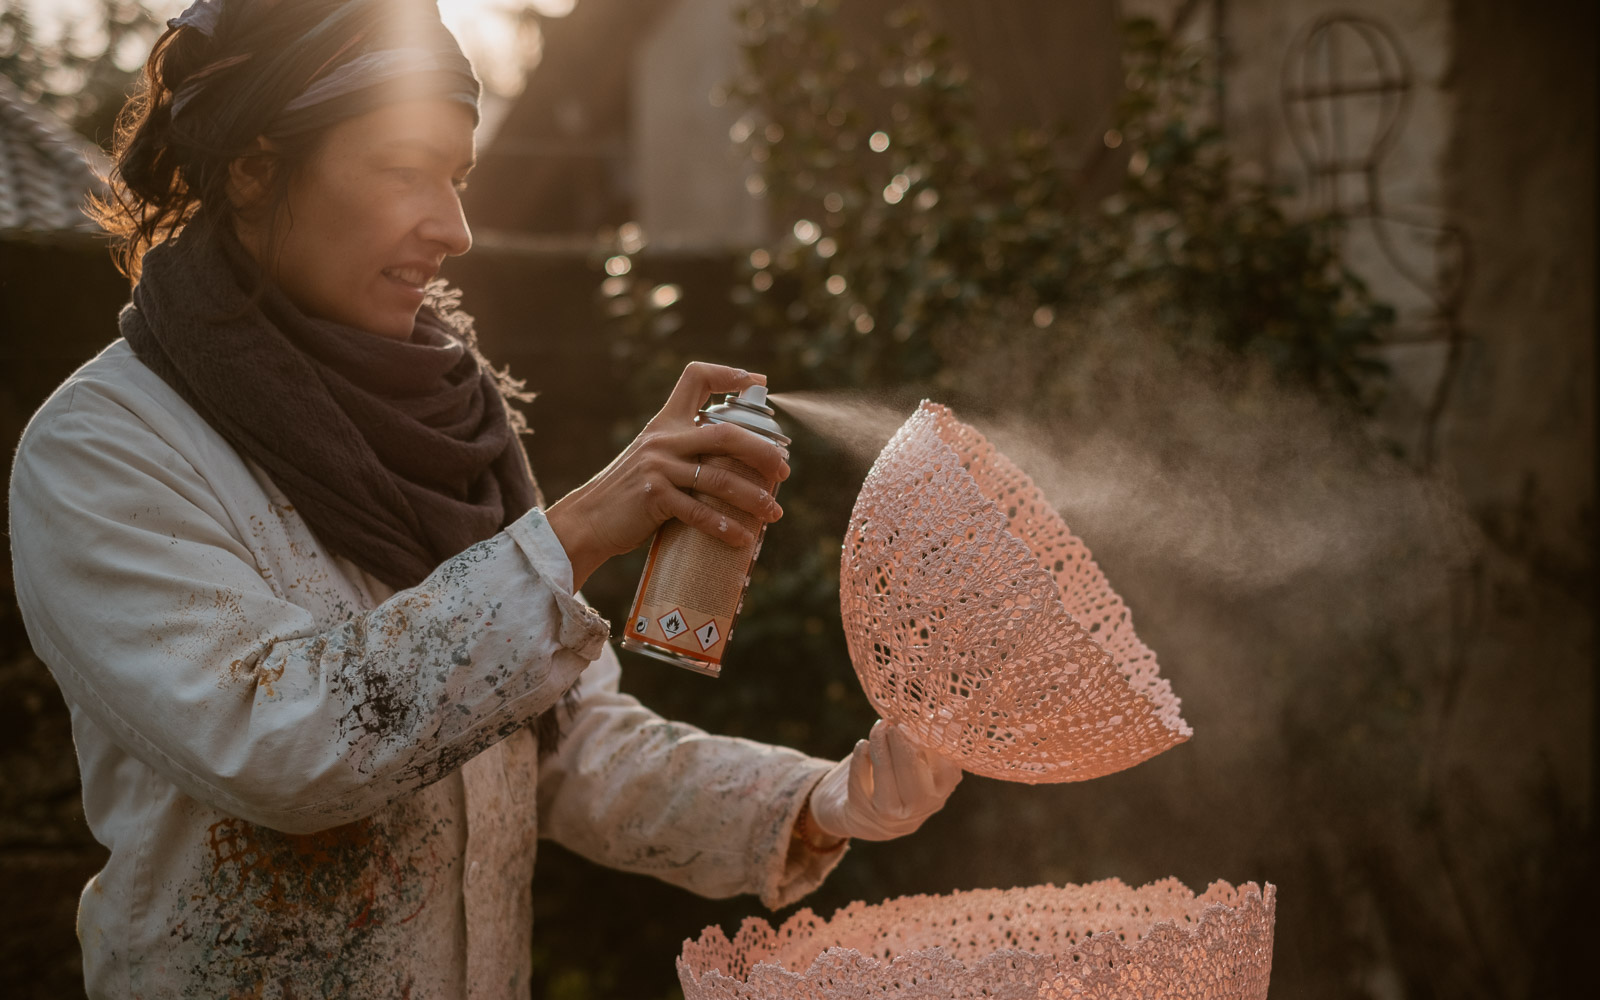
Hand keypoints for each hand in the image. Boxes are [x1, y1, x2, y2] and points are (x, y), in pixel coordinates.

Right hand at [545, 362, 788, 588]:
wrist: (588, 519)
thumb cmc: (629, 493)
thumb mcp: (652, 457)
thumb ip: (685, 450)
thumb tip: (735, 460)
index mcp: (665, 423)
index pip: (695, 377)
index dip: (728, 373)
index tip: (756, 382)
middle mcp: (664, 439)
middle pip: (727, 435)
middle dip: (763, 452)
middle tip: (784, 471)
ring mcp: (658, 468)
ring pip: (720, 480)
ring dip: (754, 498)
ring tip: (774, 513)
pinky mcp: (653, 497)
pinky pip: (698, 512)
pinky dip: (725, 527)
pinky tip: (742, 538)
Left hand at [808, 720, 962, 841]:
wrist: (867, 815)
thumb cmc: (901, 776)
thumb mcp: (921, 761)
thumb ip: (930, 737)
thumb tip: (946, 713)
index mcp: (941, 789)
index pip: (945, 766)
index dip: (929, 741)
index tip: (915, 722)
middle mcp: (920, 806)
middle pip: (912, 770)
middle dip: (901, 742)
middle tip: (893, 723)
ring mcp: (891, 812)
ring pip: (885, 776)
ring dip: (880, 746)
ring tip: (878, 727)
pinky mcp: (863, 810)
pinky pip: (860, 781)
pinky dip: (861, 759)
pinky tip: (863, 745)